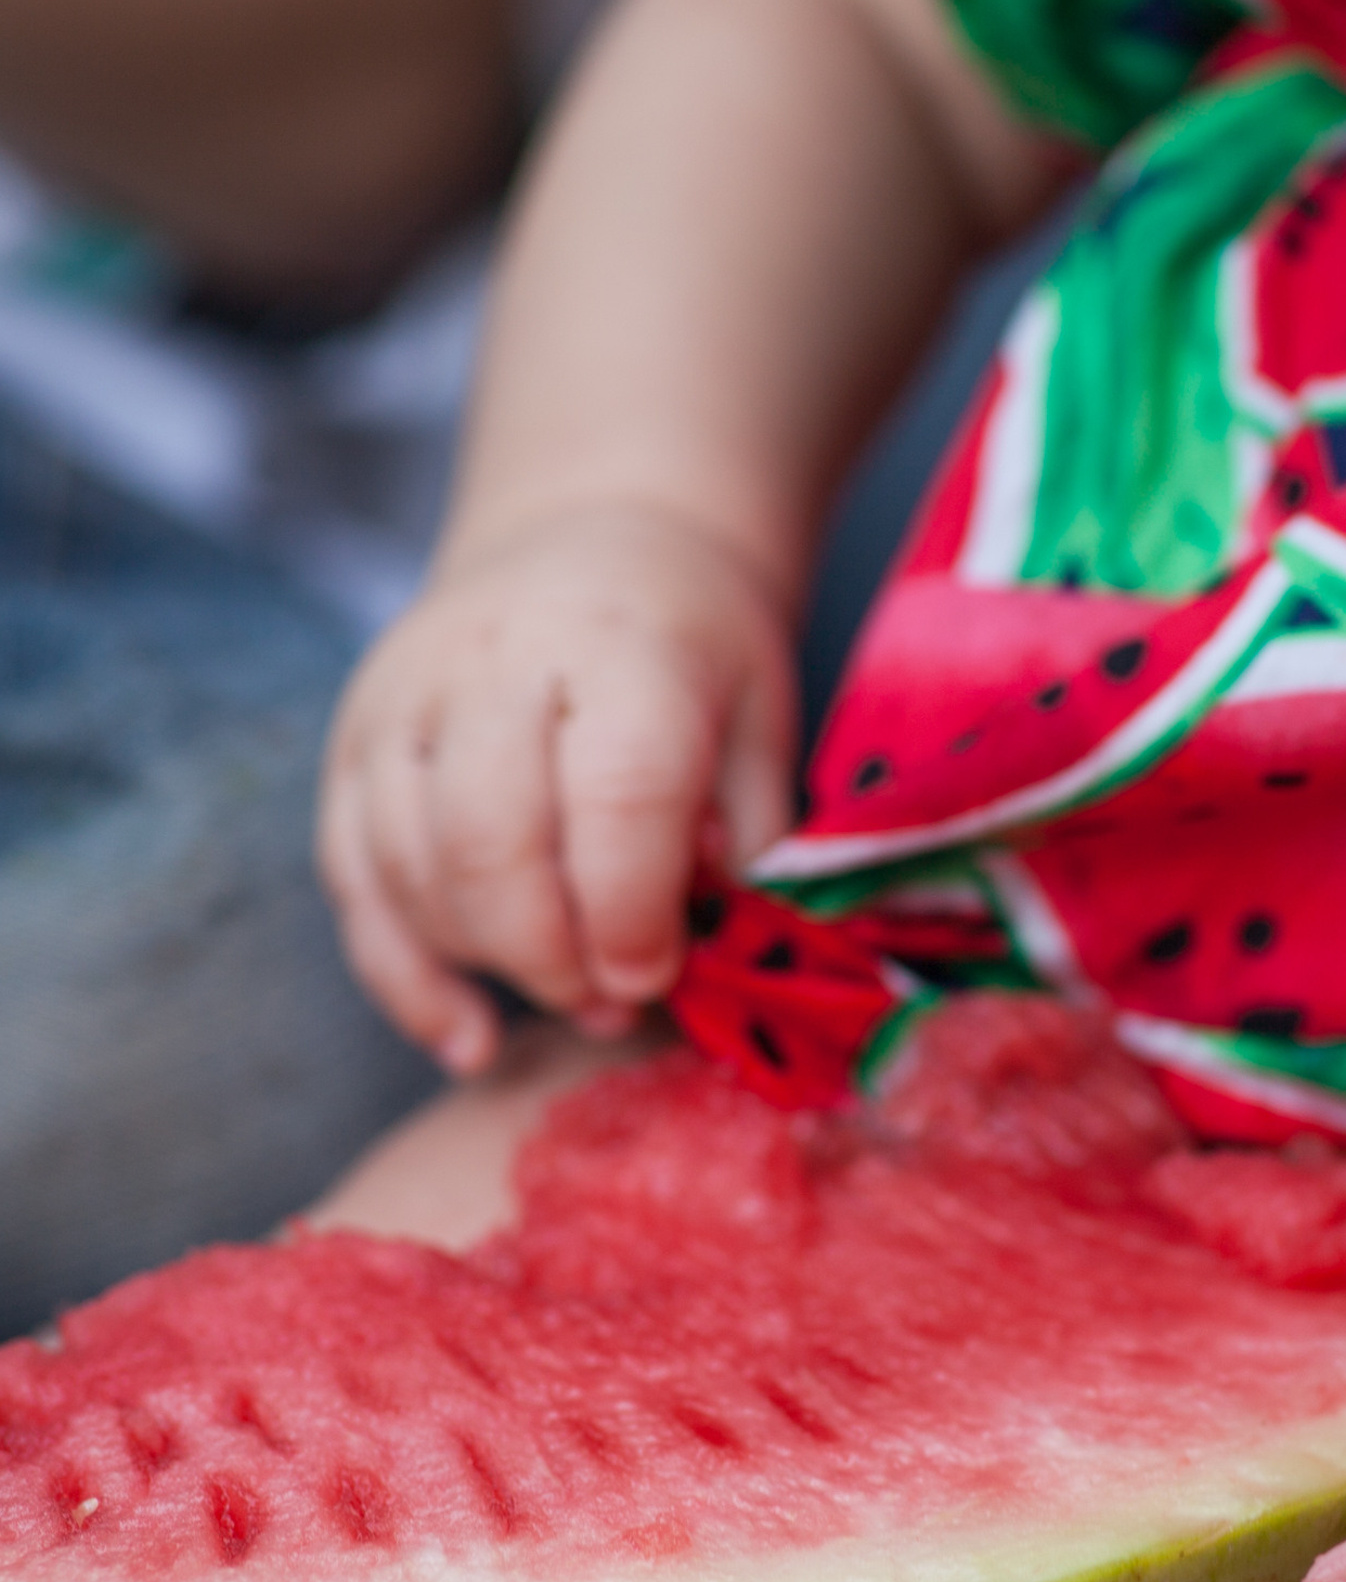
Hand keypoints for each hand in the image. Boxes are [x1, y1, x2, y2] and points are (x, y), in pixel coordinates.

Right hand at [317, 499, 799, 1073]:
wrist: (587, 544)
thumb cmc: (691, 648)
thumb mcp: (761, 718)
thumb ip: (749, 836)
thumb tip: (718, 947)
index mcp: (620, 646)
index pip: (615, 795)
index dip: (633, 911)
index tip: (658, 976)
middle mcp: (491, 664)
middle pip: (492, 844)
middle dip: (554, 958)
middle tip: (616, 1003)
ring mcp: (401, 704)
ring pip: (411, 872)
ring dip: (490, 966)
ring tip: (575, 1000)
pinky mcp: (348, 749)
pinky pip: (353, 884)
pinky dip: (406, 979)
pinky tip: (469, 1037)